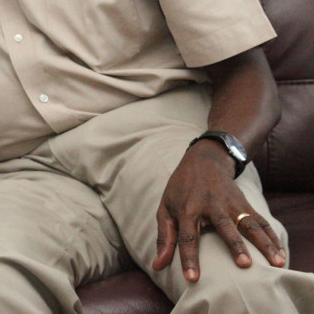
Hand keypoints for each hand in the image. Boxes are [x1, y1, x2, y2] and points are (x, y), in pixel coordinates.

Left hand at [152, 139, 285, 280]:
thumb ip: (164, 237)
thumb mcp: (165, 208)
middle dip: (234, 245)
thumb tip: (157, 266)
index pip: (187, 236)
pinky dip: (272, 237)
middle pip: (224, 227)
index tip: (192, 278)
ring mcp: (230, 204)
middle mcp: (210, 205)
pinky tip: (280, 253)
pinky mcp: (245, 203)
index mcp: (187, 209)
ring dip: (263, 243)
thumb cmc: (180, 189)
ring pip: (249, 224)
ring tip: (276, 262)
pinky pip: (261, 221)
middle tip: (245, 264)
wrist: (203, 161)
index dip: (188, 258)